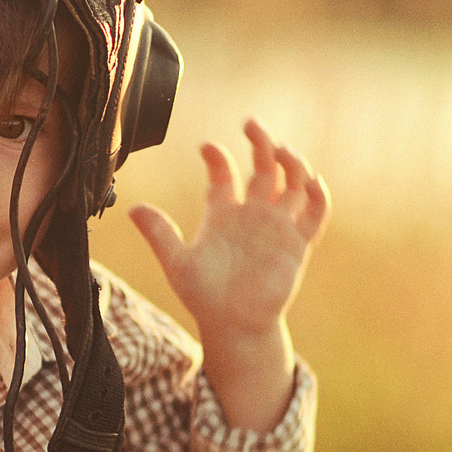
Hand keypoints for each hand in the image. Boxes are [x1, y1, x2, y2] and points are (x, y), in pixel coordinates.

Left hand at [130, 120, 329, 428]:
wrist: (234, 326)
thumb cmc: (204, 296)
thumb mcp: (177, 263)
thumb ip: (160, 234)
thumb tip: (133, 207)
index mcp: (221, 212)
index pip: (222, 173)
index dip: (217, 157)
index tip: (207, 148)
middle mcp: (251, 213)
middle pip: (263, 167)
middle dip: (261, 143)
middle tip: (252, 125)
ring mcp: (276, 225)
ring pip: (293, 183)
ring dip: (292, 162)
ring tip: (283, 150)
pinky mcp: (297, 243)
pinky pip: (314, 214)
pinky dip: (318, 195)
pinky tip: (312, 182)